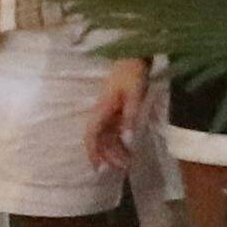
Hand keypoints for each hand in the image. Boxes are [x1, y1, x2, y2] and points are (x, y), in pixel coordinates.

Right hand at [83, 58, 149, 172]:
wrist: (133, 57)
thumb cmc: (132, 74)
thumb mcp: (134, 96)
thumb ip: (130, 118)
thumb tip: (128, 141)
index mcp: (103, 109)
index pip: (92, 135)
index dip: (93, 152)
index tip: (98, 168)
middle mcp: (102, 113)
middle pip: (100, 140)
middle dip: (108, 156)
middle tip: (123, 168)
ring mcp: (108, 112)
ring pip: (107, 136)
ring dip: (115, 150)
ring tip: (128, 162)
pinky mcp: (116, 110)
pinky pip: (114, 130)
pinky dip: (120, 141)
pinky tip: (129, 149)